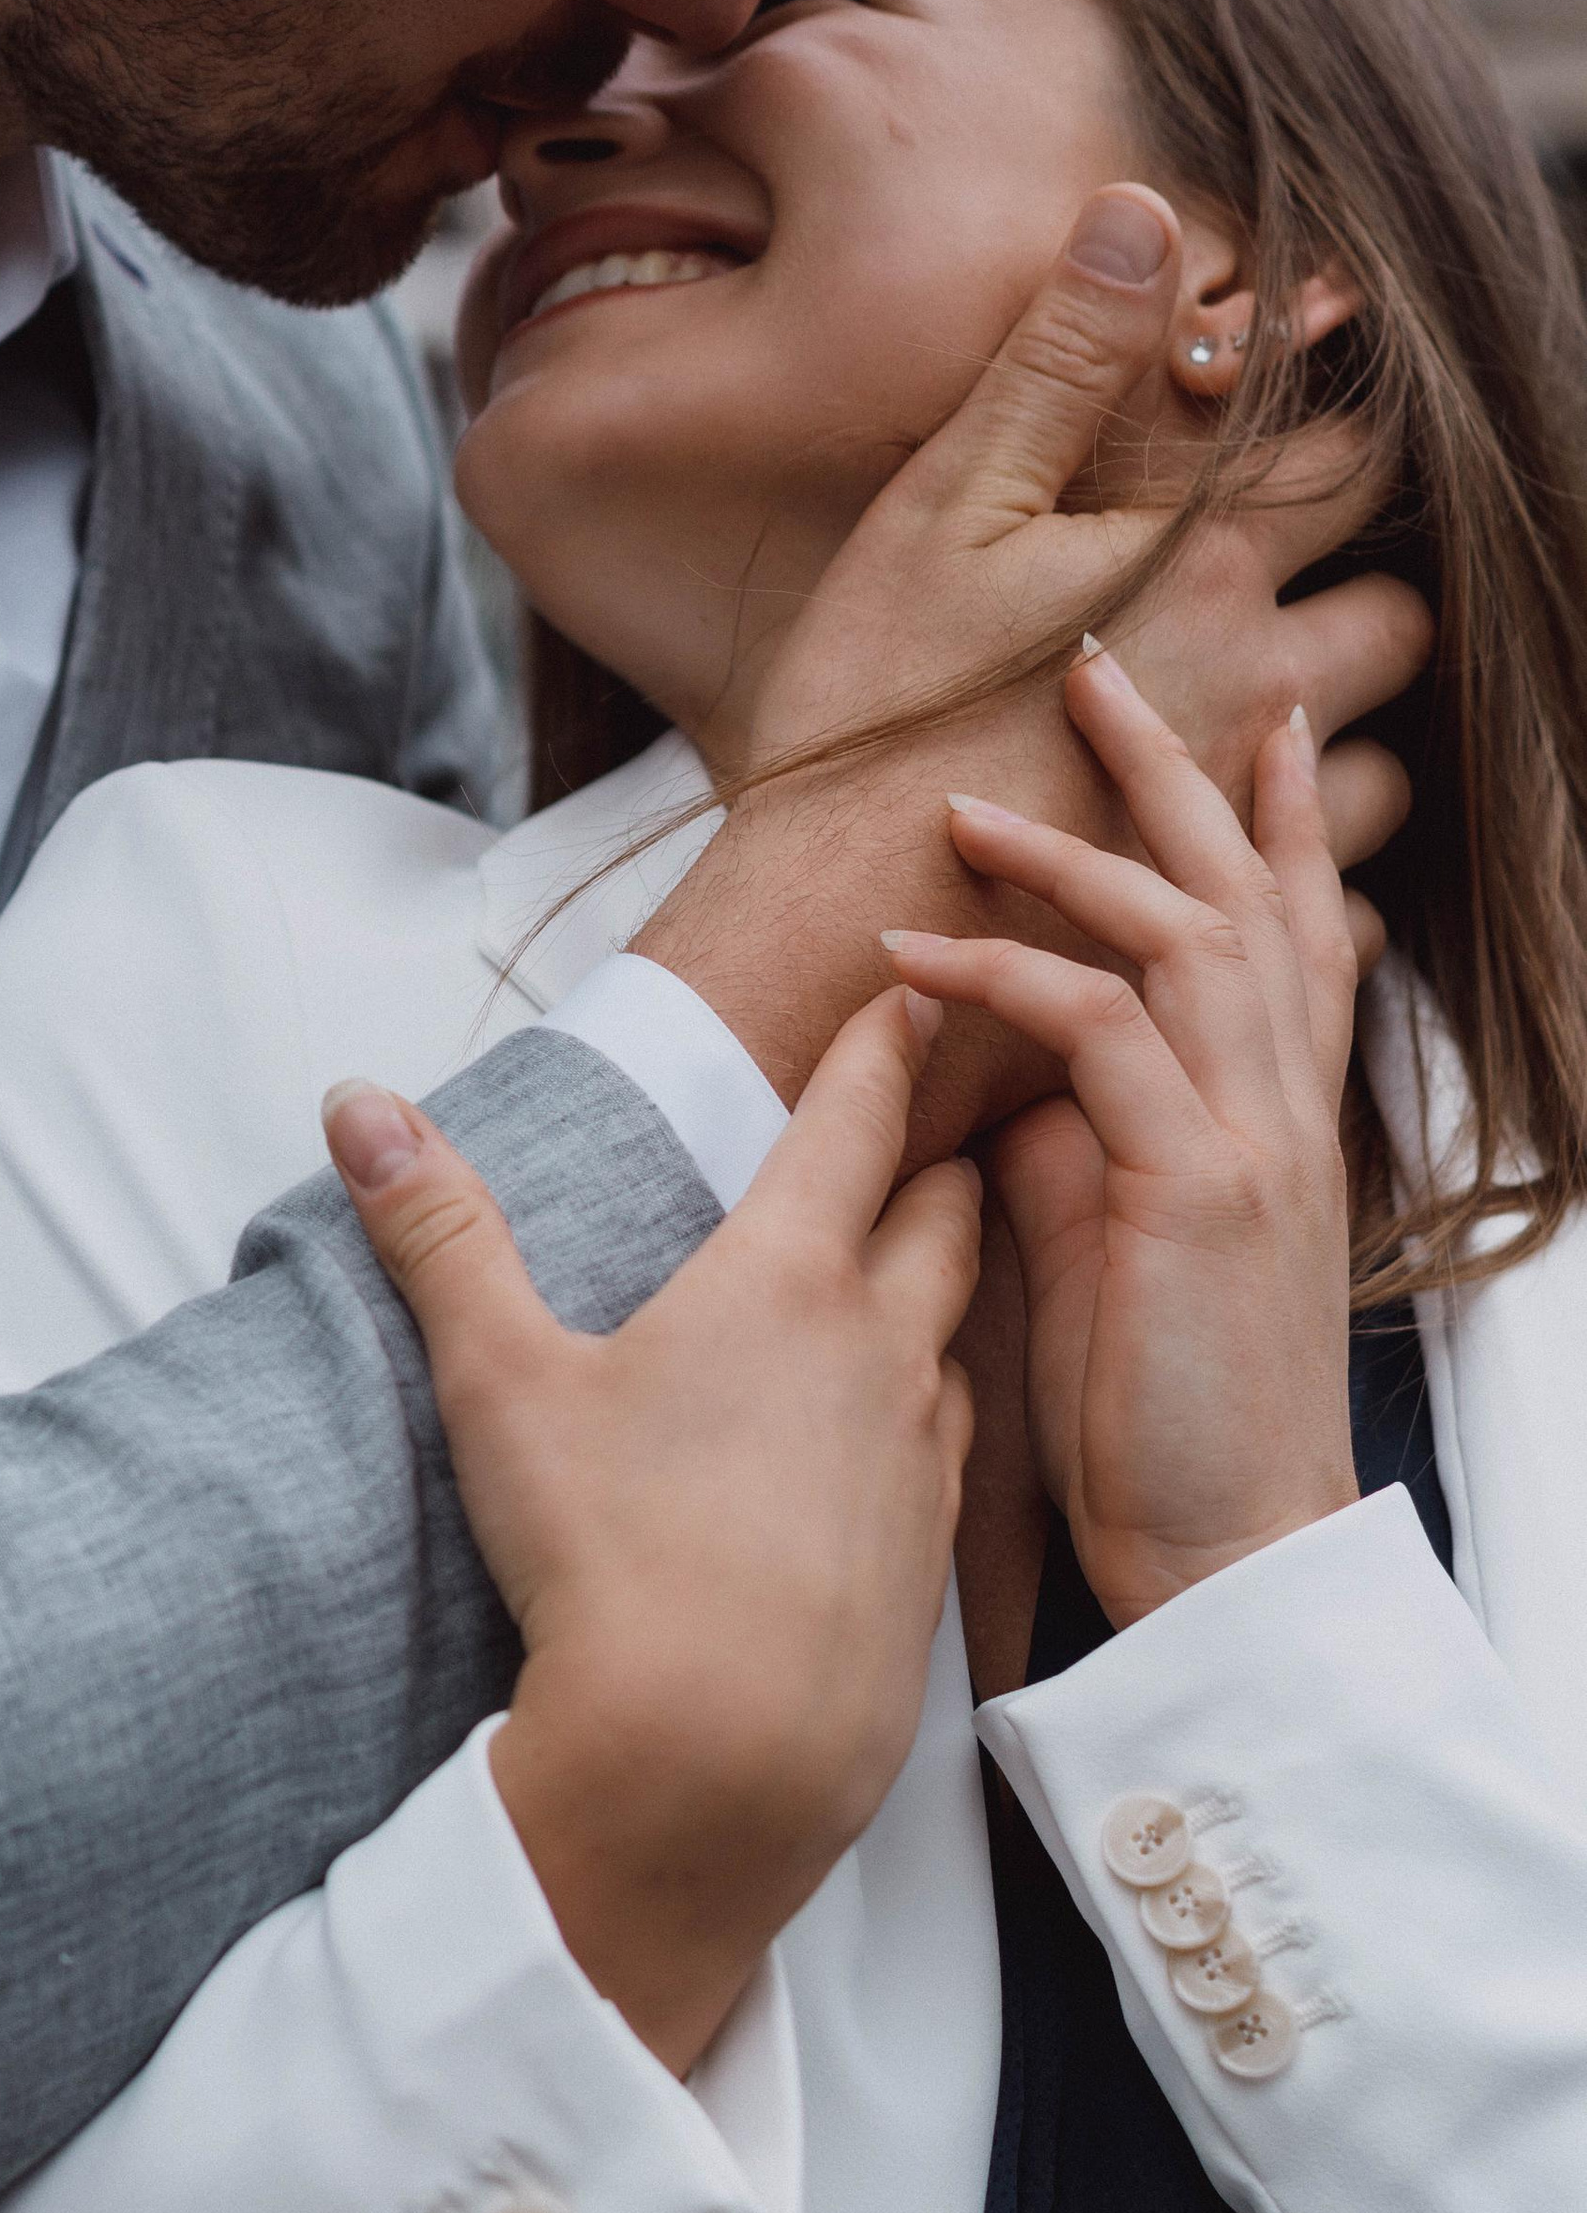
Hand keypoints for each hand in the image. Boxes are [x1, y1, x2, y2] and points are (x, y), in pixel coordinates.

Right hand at [323, 990, 977, 2074]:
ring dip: (947, 1284)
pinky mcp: (934, 1559)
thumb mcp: (501, 1380)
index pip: (855, 1123)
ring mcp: (921, 1459)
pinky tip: (901, 1434)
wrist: (720, 1758)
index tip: (913, 993)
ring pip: (958, 1333)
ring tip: (926, 1263)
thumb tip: (357, 1101)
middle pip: (943, 1215)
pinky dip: (935, 1407)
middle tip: (943, 1117)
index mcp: (784, 1281)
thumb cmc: (607, 1555)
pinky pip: (953, 1448)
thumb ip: (438, 1233)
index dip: (883, 1047)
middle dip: (941, 1155)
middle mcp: (879, 1350)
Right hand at [633, 182, 1427, 1149]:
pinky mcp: (1232, 928)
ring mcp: (1253, 812)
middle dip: (1358, 592)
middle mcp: (1258, 678)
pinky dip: (1305, 866)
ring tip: (1247, 724)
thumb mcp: (942, 506)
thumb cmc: (867, 711)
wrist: (832, 928)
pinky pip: (1339, 894)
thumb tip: (1143, 214)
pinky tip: (1230, 850)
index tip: (1301, 422)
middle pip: (1400, 616)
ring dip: (1338, 735)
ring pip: (1380, 761)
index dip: (1339, 427)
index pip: (1350, 460)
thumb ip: (1058, 361)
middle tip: (1274, 589)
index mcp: (1200, 561)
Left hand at [880, 639, 1358, 1629]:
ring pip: (1181, 932)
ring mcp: (1252, 1142)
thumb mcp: (1115, 1240)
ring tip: (960, 803)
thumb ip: (1082, 1139)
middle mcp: (1285, 1108)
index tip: (1259, 717)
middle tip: (1095, 666)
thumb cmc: (1163, 1407)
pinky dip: (1003, 979)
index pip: (1297, 928)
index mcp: (1279, 1115)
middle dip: (1174, 768)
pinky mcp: (1197, 1190)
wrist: (1227, 1546)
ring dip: (1067, 851)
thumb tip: (1013, 1080)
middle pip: (1242, 889)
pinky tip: (915, 961)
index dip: (1278, 817)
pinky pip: (1099, 1033)